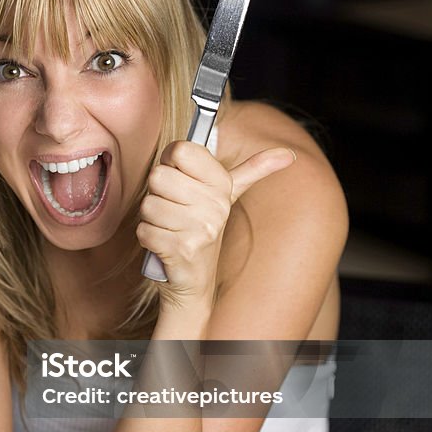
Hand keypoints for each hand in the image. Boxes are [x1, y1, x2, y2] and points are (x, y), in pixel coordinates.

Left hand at [137, 140, 295, 303]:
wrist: (195, 281)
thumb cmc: (202, 229)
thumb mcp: (227, 196)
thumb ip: (253, 170)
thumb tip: (287, 154)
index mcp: (223, 184)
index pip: (180, 150)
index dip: (170, 163)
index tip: (179, 178)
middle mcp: (217, 205)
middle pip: (158, 176)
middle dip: (158, 194)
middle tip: (174, 209)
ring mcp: (201, 229)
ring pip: (149, 204)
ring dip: (152, 219)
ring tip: (171, 228)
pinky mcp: (182, 250)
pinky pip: (144, 230)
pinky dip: (148, 238)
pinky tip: (165, 245)